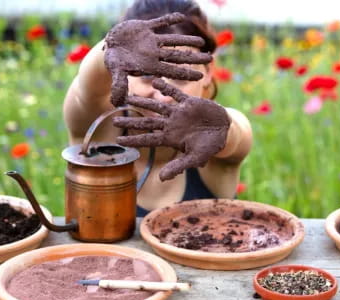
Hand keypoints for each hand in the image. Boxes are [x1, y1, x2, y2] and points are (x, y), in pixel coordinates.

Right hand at [104, 12, 212, 106]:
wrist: (109, 48)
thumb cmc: (114, 63)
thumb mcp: (116, 73)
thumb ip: (119, 85)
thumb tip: (116, 102)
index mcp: (151, 66)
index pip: (172, 71)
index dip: (186, 73)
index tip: (201, 76)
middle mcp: (154, 54)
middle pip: (178, 57)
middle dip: (194, 58)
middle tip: (210, 58)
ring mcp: (151, 41)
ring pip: (173, 41)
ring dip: (187, 40)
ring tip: (202, 42)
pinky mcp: (145, 28)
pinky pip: (160, 22)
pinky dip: (169, 19)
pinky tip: (181, 16)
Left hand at [113, 79, 229, 180]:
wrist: (224, 132)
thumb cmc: (209, 148)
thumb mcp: (194, 159)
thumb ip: (178, 167)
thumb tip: (161, 179)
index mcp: (170, 139)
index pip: (148, 140)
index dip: (134, 140)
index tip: (119, 141)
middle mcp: (171, 125)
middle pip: (147, 123)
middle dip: (131, 122)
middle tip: (114, 120)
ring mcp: (178, 113)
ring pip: (156, 106)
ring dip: (142, 102)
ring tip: (128, 97)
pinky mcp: (189, 103)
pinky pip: (175, 93)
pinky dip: (166, 87)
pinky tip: (155, 80)